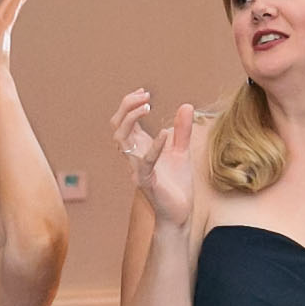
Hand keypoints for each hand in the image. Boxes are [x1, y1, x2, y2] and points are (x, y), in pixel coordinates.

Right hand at [114, 90, 201, 227]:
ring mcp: (137, 169)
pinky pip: (145, 162)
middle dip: (126, 107)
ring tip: (147, 106)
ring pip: (121, 140)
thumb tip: (186, 105)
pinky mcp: (147, 182)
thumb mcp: (182, 152)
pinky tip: (163, 134)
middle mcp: (134, 156)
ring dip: (132, 119)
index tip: (144, 92)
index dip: (129, 104)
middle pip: (117, 126)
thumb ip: (182, 130)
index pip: (123, 121)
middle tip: (144, 95)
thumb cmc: (177, 185)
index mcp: (139, 148)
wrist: (180, 213)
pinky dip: (153, 147)